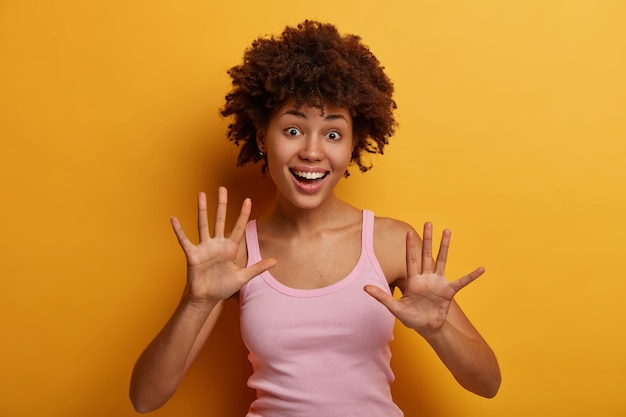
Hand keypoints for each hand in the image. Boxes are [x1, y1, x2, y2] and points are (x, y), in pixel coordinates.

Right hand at [170, 187, 276, 303]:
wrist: (207, 299)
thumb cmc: (223, 287)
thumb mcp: (243, 277)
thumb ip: (258, 268)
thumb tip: (276, 262)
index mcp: (230, 248)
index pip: (238, 227)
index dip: (243, 214)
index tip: (248, 200)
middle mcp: (217, 244)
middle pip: (220, 219)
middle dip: (221, 204)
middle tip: (222, 188)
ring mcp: (204, 248)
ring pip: (203, 224)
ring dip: (202, 209)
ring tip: (201, 194)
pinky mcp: (192, 254)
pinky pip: (184, 240)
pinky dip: (179, 230)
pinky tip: (174, 219)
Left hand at [365, 222, 483, 335]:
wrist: (427, 328)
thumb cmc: (410, 317)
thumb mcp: (394, 307)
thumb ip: (381, 296)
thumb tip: (364, 287)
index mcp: (413, 280)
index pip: (410, 259)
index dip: (409, 246)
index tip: (407, 232)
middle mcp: (426, 277)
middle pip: (427, 254)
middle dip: (427, 239)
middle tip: (429, 222)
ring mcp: (438, 283)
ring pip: (442, 260)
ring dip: (445, 247)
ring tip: (447, 231)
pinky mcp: (449, 292)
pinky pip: (462, 282)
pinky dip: (471, 276)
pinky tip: (481, 269)